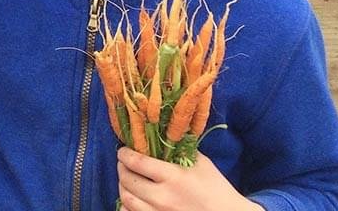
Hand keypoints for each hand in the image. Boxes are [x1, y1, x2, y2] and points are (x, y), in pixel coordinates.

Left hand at [117, 148, 259, 210]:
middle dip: (121, 168)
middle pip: (127, 180)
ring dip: (122, 186)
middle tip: (124, 162)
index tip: (123, 150)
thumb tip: (161, 135)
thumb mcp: (200, 163)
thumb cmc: (216, 188)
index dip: (125, 154)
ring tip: (127, 179)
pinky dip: (127, 206)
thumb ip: (180, 149)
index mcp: (173, 177)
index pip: (137, 162)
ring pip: (126, 199)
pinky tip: (133, 198)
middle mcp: (162, 197)